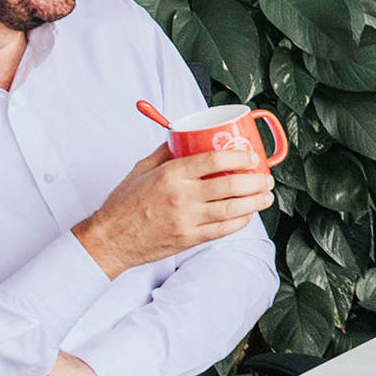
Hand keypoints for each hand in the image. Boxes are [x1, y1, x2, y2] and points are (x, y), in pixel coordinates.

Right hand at [73, 145, 274, 278]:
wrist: (109, 240)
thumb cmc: (124, 203)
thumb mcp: (141, 170)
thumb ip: (165, 152)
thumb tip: (186, 135)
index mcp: (170, 175)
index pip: (213, 161)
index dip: (239, 158)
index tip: (253, 157)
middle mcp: (181, 196)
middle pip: (230, 185)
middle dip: (256, 181)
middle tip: (267, 177)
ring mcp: (186, 220)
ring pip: (232, 209)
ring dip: (256, 201)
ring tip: (267, 195)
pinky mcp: (189, 239)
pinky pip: (223, 230)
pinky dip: (241, 221)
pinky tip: (248, 214)